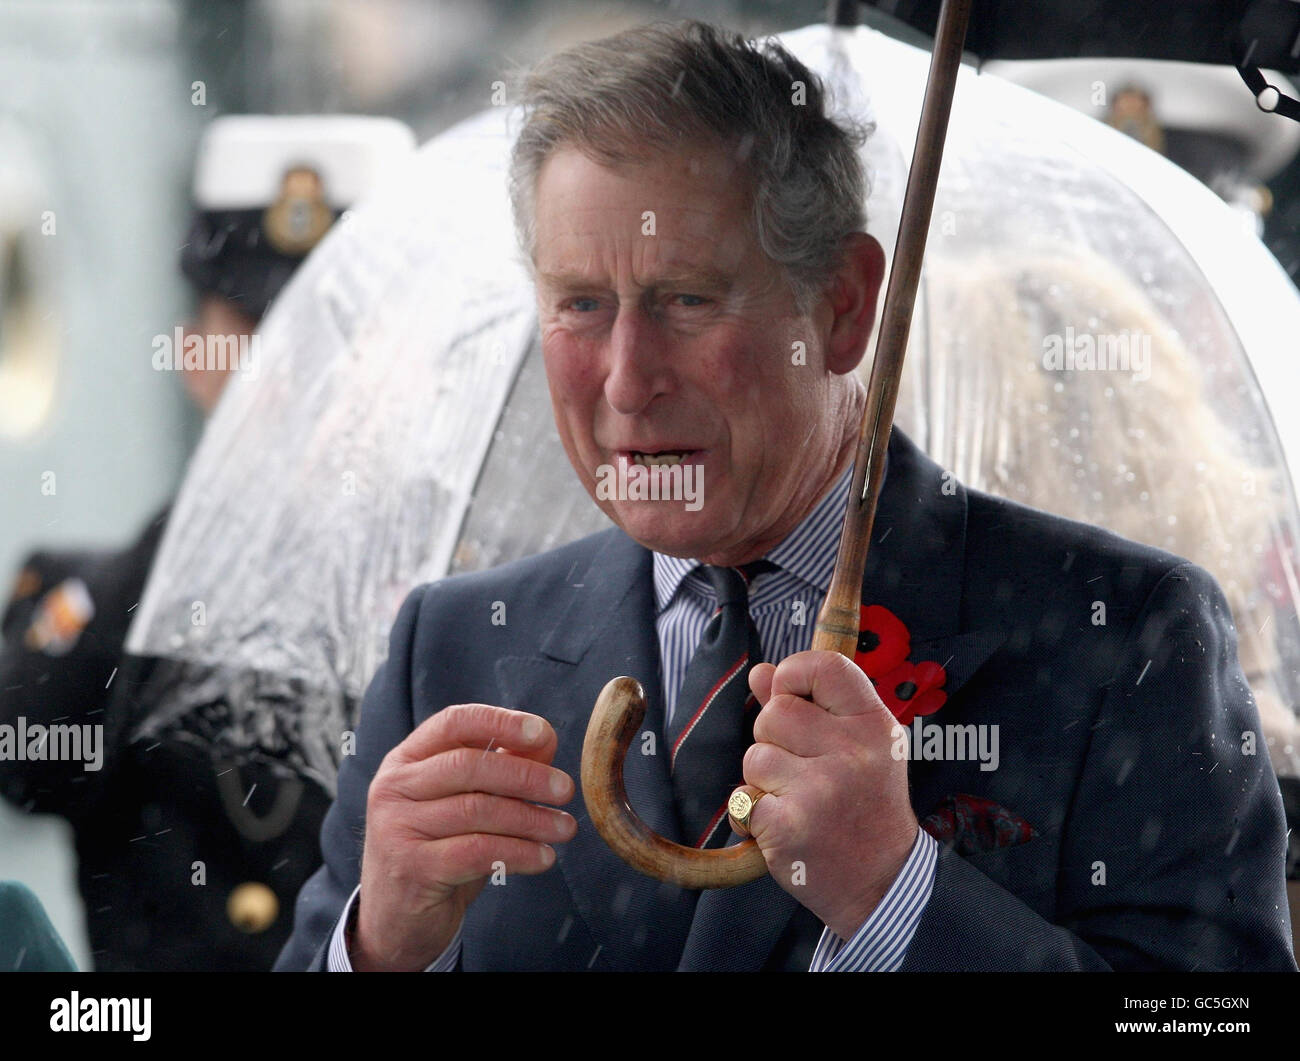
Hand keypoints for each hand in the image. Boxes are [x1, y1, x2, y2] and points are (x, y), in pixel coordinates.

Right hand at [352, 704, 576, 970]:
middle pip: (468, 765)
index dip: (500, 721)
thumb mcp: (463, 800)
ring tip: (565, 827)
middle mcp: (393, 787)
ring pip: (477, 810)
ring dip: (531, 818)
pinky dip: (519, 852)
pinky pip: (476, 851)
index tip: (543, 731)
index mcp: (406, 760)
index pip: (453, 722)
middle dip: (526, 775)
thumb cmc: (438, 848)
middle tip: (565, 788)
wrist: (397, 916)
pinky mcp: (412, 867)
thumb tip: (545, 738)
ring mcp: (397, 827)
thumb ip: (500, 765)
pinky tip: (544, 857)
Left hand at [744, 650, 917, 939]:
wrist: (882, 883)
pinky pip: (743, 798)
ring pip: (754, 756)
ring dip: (763, 780)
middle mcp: (851, 752)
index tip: (793, 697)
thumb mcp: (859, 748)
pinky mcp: (789, 825)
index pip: (822, 666)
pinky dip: (752, 814)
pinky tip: (782, 826)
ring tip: (797, 800)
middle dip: (773, 738)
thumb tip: (760, 672)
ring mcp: (820, 789)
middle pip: (774, 711)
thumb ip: (810, 706)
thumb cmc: (867, 807)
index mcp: (872, 725)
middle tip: (802, 769)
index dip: (793, 674)